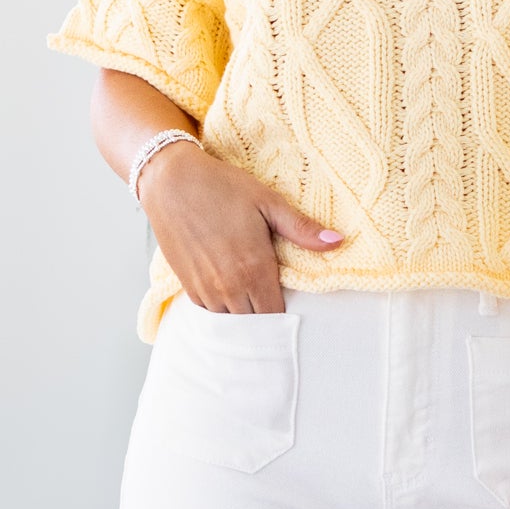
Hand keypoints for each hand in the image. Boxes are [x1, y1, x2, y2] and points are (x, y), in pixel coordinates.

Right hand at [140, 143, 346, 312]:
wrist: (171, 181)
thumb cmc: (222, 187)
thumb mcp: (267, 202)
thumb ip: (302, 229)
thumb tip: (338, 242)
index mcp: (254, 269)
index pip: (275, 317)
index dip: (286, 321)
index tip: (294, 311)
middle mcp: (229, 287)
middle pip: (254, 326)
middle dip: (267, 324)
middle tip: (276, 310)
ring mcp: (205, 290)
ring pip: (231, 324)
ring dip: (244, 319)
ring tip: (255, 305)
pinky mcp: (188, 287)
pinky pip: (211, 314)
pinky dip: (223, 311)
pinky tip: (232, 297)